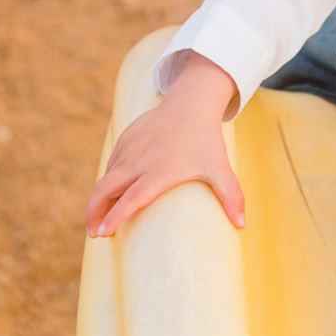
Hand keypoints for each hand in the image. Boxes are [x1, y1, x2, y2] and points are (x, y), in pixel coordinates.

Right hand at [84, 52, 245, 237]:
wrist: (192, 102)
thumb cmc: (206, 139)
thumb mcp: (220, 168)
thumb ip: (232, 196)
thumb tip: (242, 225)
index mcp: (159, 172)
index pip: (130, 199)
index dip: (114, 217)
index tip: (103, 233)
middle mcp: (139, 161)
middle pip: (105, 190)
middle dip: (93, 213)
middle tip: (94, 233)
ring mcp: (129, 148)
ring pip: (106, 177)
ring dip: (98, 199)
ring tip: (99, 218)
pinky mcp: (125, 138)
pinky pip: (111, 163)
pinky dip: (107, 180)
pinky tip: (111, 192)